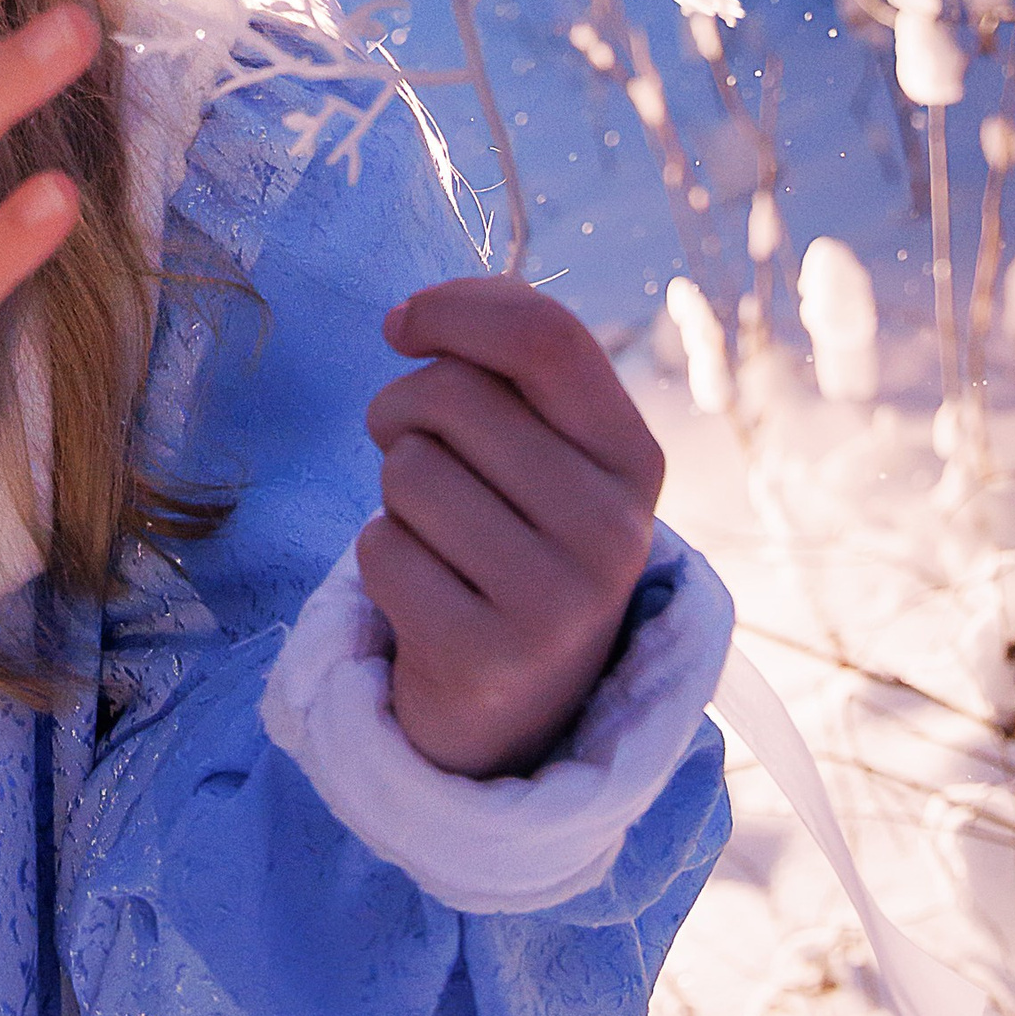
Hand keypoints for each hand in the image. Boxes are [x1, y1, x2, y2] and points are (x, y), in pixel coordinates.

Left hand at [357, 278, 662, 779]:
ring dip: (394, 493)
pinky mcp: (489, 658)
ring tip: (434, 533)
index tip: (401, 324)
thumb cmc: (512, 536)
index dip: (454, 308)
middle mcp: (614, 531)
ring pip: (409, 470)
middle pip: (453, 395)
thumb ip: (508, 370)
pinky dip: (381, 561)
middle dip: (401, 409)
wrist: (517, 707)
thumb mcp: (544, 451)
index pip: (545, 336)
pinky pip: (381, 550)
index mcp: (633, 459)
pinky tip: (425, 594)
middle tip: (414, 453)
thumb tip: (412, 317)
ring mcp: (558, 603)